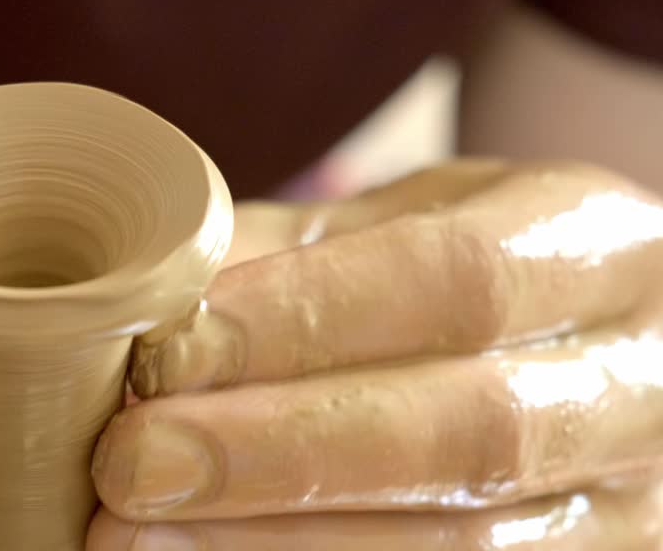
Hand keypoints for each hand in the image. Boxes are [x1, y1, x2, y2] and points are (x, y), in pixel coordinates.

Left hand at [90, 159, 662, 548]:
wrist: (586, 347)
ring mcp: (635, 503)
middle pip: (470, 431)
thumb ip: (288, 254)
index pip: (457, 279)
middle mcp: (644, 379)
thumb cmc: (468, 269)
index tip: (166, 354)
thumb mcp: (401, 222)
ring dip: (280, 546)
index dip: (304, 320)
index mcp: (594, 243)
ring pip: (469, 549)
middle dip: (279, 453)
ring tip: (140, 534)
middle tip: (130, 463)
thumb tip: (139, 302)